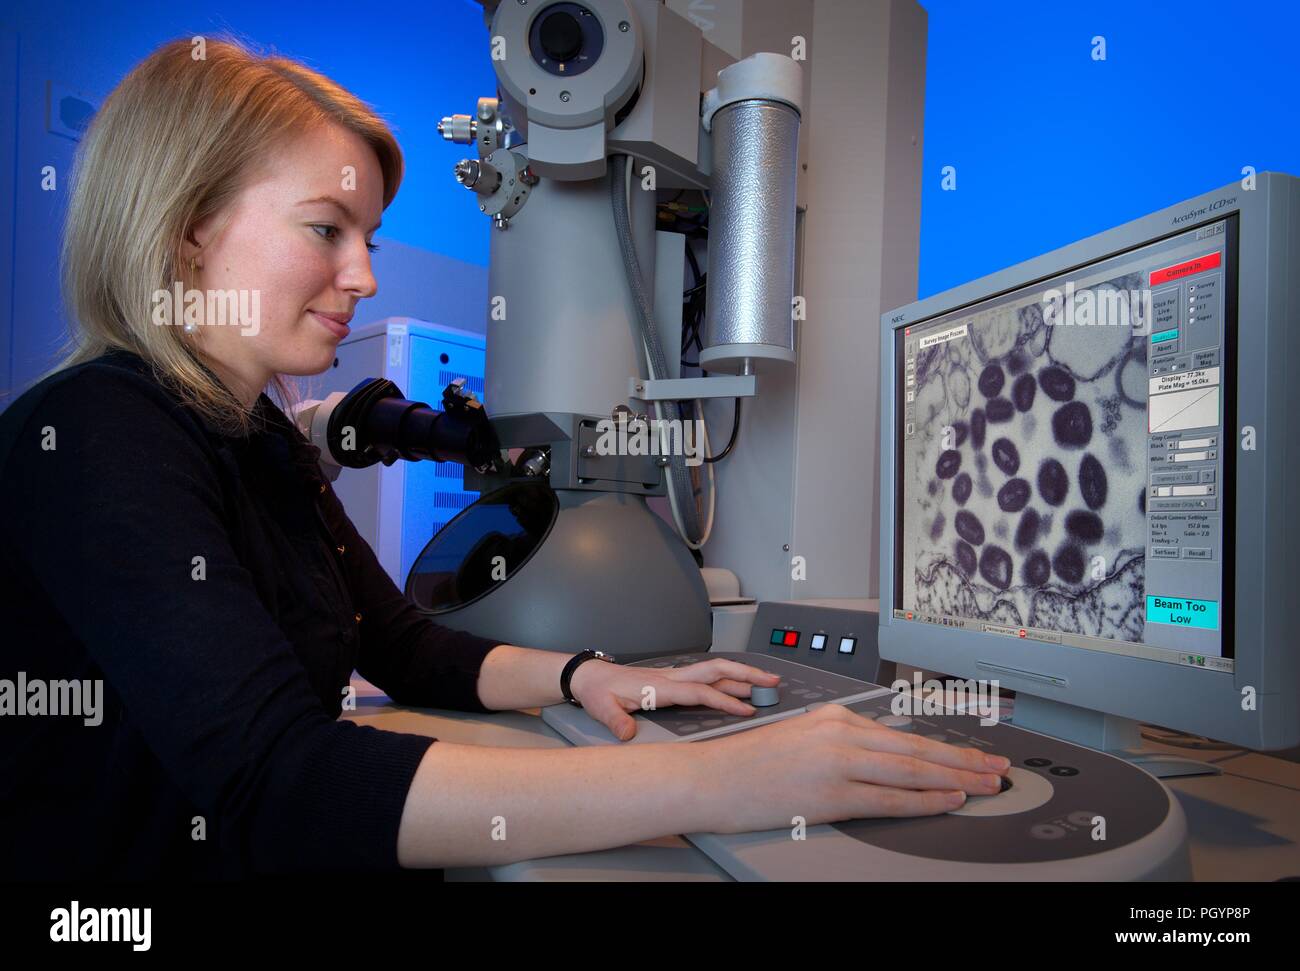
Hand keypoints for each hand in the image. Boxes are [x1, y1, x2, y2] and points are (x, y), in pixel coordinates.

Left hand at [569, 656, 780, 741]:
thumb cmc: (598, 691)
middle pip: (716, 670)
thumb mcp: (602, 709)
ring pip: (714, 671)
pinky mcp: (672, 680)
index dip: (724, 701)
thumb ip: (616, 722)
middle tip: (771, 682)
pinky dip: (726, 678)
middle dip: (746, 676)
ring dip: (740, 676)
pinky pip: (705, 676)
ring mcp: (673, 676)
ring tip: (765, 684)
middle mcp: (671, 678)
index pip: (699, 692)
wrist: (589, 676)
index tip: (746, 710)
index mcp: (659, 686)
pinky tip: (736, 686)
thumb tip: (628, 735)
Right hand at [696, 703, 1011, 831]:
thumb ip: (842, 745)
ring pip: (913, 770)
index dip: (946, 746)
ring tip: (987, 784)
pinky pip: (890, 798)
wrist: (711, 779)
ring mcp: (838, 763)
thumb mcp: (801, 740)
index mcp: (835, 717)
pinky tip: (950, 800)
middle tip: (999, 767)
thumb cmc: (749, 765)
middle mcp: (841, 733)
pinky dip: (926, 799)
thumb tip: (883, 759)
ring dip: (957, 777)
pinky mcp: (831, 794)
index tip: (973, 754)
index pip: (904, 735)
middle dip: (965, 759)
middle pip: (917, 749)